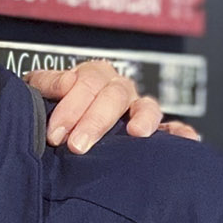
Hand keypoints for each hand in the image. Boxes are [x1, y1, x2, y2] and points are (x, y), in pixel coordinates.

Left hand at [23, 62, 198, 152]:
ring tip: (137, 133)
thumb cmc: (48, 110)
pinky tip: (185, 139)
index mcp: (93, 76)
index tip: (55, 134)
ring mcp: (138, 109)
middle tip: (77, 146)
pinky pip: (173, 129)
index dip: (71, 107)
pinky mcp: (154, 131)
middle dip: (95, 120)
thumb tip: (66, 83)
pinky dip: (181, 132)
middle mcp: (119, 90)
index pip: (87, 81)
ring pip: (147, 105)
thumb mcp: (38, 92)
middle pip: (115, 95)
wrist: (55, 133)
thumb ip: (45, 84)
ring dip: (143, 118)